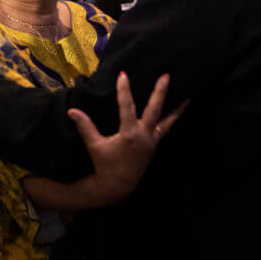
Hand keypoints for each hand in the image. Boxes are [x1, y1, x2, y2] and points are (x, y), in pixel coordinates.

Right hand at [67, 73, 185, 206]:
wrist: (118, 185)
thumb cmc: (105, 164)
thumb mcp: (94, 145)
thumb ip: (85, 126)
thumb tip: (71, 111)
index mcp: (129, 133)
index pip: (126, 106)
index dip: (123, 90)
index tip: (123, 74)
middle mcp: (144, 135)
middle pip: (155, 109)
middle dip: (160, 92)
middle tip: (167, 76)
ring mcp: (152, 140)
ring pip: (167, 121)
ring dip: (177, 108)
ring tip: (188, 96)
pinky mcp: (154, 144)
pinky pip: (166, 129)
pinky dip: (173, 119)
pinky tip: (180, 110)